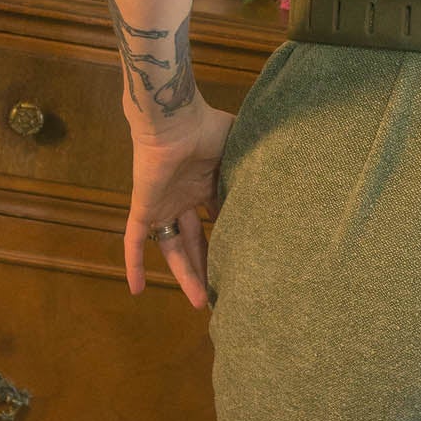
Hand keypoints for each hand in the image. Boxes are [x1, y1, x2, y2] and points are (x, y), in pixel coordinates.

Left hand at [123, 103, 233, 303]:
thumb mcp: (238, 149)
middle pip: (198, 241)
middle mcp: (185, 198)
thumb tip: (286, 178)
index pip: (220, 221)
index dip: (231, 241)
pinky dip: (134, 263)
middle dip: (209, 266)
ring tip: (199, 302)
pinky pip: (135, 240)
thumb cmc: (207, 126)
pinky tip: (137, 290)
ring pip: (173, 248)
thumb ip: (252, 166)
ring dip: (185, 275)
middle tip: (221, 291)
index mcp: (206, 184)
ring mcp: (163, 205)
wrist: (174, 118)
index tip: (246, 262)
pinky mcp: (144, 208)